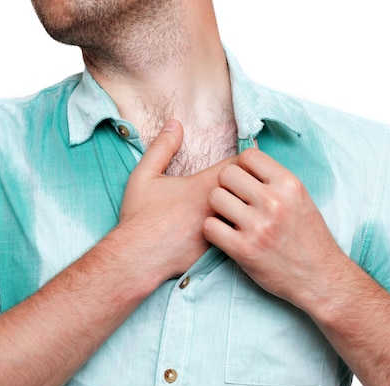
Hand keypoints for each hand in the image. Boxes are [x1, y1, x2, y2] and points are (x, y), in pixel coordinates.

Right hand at [117, 119, 236, 281]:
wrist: (137, 258)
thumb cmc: (140, 217)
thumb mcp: (144, 175)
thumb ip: (162, 147)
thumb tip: (175, 123)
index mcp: (203, 185)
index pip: (240, 165)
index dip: (244, 161)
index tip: (243, 161)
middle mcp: (217, 207)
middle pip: (249, 189)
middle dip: (251, 184)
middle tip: (252, 181)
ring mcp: (220, 231)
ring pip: (247, 213)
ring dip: (247, 207)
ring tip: (248, 205)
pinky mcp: (219, 250)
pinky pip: (238, 235)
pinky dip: (239, 228)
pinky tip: (236, 228)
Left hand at [202, 148, 348, 309]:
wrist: (320, 278)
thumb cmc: (308, 237)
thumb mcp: (300, 199)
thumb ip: (274, 180)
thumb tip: (243, 160)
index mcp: (289, 184)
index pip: (249, 155)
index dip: (243, 168)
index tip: (247, 184)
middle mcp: (274, 202)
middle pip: (226, 174)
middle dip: (228, 187)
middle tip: (236, 203)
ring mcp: (258, 226)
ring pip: (214, 197)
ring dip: (218, 209)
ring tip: (232, 219)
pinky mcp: (243, 249)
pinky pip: (209, 226)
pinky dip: (214, 231)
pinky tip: (227, 236)